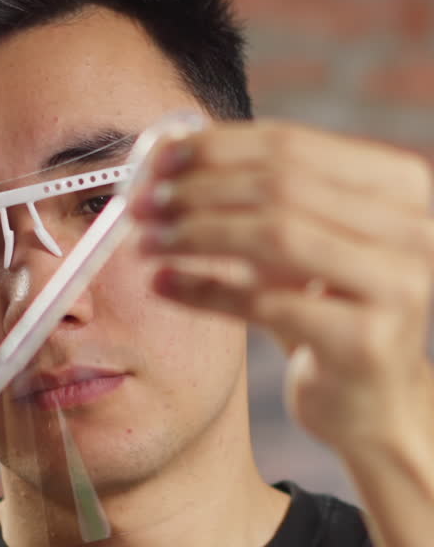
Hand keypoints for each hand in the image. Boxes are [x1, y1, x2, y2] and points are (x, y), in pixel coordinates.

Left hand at [129, 119, 433, 456]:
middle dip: (199, 191)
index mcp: (399, 186)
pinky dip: (205, 292)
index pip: (292, 144)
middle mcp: (410, 228)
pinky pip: (267, 305)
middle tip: (140, 203)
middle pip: (281, 186)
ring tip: (147, 242)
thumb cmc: (326, 313)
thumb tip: (164, 151)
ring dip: (197, 235)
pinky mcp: (363, 341)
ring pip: (276, 237)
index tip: (155, 159)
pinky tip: (162, 286)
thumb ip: (253, 198)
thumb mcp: (298, 246)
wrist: (371, 402)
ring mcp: (394, 285)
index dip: (216, 148)